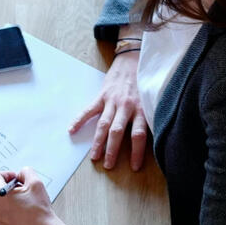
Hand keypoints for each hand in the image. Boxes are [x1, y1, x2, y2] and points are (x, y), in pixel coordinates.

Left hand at [0, 170, 81, 224]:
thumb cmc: (40, 211)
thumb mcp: (36, 183)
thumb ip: (26, 172)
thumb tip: (20, 174)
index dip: (7, 174)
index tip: (17, 179)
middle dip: (6, 186)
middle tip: (21, 191)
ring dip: (6, 199)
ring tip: (22, 202)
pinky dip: (7, 210)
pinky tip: (21, 213)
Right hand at [70, 51, 149, 171]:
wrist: (134, 57)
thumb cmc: (144, 81)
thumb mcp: (151, 99)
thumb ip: (148, 117)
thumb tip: (153, 138)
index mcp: (141, 109)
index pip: (139, 135)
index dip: (137, 152)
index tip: (135, 167)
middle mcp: (126, 106)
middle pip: (118, 132)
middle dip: (112, 151)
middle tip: (108, 166)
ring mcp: (112, 101)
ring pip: (104, 125)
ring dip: (98, 142)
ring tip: (94, 157)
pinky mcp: (102, 95)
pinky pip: (89, 110)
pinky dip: (79, 120)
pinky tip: (71, 130)